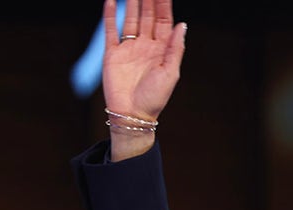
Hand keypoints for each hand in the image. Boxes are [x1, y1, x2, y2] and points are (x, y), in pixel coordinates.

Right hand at [101, 0, 186, 158]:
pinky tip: (111, 1)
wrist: (132, 114)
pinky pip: (111, 30)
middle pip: (148, 16)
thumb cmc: (155, 97)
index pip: (164, 21)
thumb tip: (182, 25)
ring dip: (131, 3)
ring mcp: (129, 48)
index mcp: (162, 50)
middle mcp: (146, 46)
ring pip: (130, 19)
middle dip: (148, 0)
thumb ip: (175, 48)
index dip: (164, 5)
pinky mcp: (112, 53)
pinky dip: (110, 15)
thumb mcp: (170, 73)